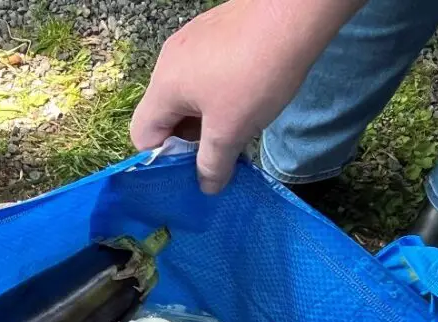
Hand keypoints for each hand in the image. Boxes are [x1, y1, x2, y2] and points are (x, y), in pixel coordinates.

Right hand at [131, 0, 360, 192]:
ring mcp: (190, 42)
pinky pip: (205, 73)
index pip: (142, 135)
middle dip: (188, 140)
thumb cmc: (256, 74)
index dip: (163, 160)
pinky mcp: (214, 33)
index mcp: (163, 87)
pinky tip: (247, 96)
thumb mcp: (231, 130)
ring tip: (236, 128)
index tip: (193, 169)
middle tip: (219, 153)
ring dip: (206, 118)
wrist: (294, 13)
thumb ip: (213, 164)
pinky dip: (218, 93)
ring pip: (187, 95)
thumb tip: (206, 187)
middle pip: (165, 115)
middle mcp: (168, 62)